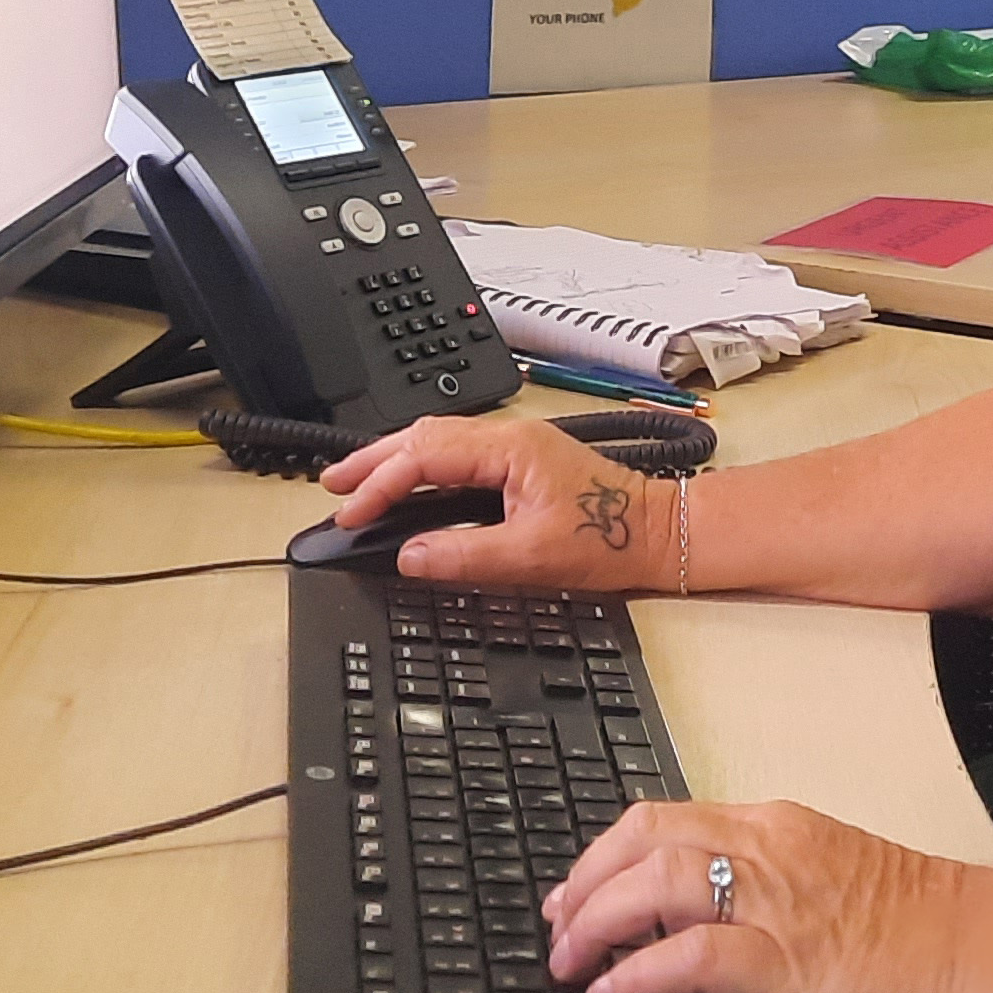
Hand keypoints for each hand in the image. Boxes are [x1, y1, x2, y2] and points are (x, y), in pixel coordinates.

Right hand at [314, 415, 669, 588]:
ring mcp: (516, 447)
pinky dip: (422, 467)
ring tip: (357, 483)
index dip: (381, 483)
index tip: (352, 512)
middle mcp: (510, 439)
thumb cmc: (609, 539)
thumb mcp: (531, 557)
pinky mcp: (521, 462)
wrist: (658, 533)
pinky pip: (457, 454)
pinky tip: (408, 485)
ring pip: (438, 441)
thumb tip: (410, 557)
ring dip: (395, 460)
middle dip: (373, 459)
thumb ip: (464, 556)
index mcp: (509, 449)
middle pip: (423, 436)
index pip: (425, 455)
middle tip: (333, 486)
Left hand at [543, 798, 992, 992]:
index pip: (664, 819)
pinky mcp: (792, 964)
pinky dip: (638, 974)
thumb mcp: (829, 889)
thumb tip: (688, 930)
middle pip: (645, 840)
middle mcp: (771, 849)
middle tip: (556, 934)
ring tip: (571, 967)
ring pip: (658, 884)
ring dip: (596, 924)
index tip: (570, 897)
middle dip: (583, 885)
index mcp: (779, 827)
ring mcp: (781, 903)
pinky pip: (692, 957)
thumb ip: (764, 895)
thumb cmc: (923, 939)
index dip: (602, 856)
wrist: (990, 962)